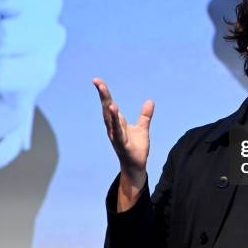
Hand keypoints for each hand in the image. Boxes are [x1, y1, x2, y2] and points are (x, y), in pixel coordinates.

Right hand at [93, 78, 153, 210]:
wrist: (136, 166)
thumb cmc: (136, 148)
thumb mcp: (143, 128)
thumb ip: (145, 115)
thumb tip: (150, 101)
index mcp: (117, 122)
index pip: (109, 104)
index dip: (104, 93)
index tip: (97, 81)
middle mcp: (113, 128)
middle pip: (107, 108)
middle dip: (103, 95)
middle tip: (98, 82)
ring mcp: (116, 136)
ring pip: (110, 119)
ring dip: (108, 108)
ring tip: (106, 96)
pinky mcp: (122, 144)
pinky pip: (118, 131)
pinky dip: (115, 122)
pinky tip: (114, 111)